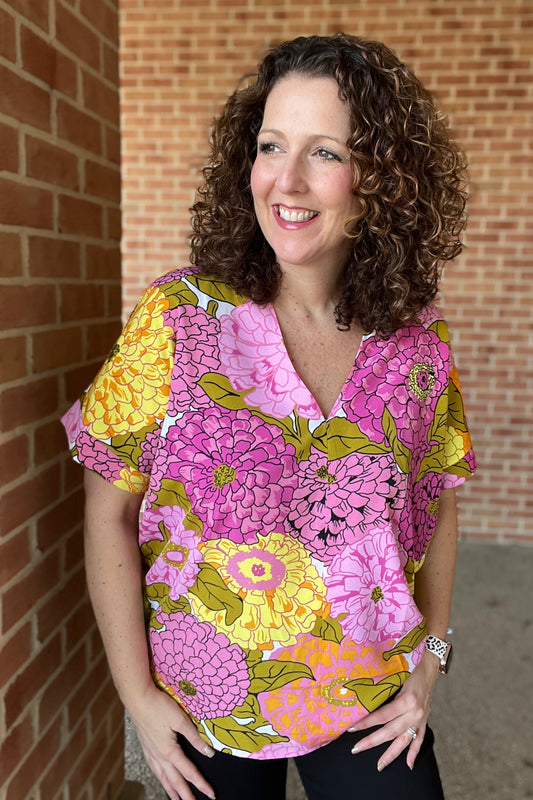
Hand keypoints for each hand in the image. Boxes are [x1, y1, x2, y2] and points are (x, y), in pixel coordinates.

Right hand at [127, 683, 215, 799]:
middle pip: (175, 781)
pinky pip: (154, 769)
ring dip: (171, 790)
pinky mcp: (146, 747)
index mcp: (169, 751)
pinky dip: (160, 778)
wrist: (138, 699)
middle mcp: (159, 756)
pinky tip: (161, 778)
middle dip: (186, 795)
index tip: (210, 794)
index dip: (201, 784)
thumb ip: (195, 737)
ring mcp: (151, 753)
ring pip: (163, 777)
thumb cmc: (158, 706)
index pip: (188, 772)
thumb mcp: (180, 720)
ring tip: (177, 799)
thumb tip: (208, 752)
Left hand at [348, 652, 439, 771]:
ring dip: (391, 754)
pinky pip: (420, 739)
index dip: (366, 723)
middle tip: (356, 749)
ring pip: (404, 740)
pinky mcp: (425, 720)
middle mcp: (414, 712)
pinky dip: (414, 753)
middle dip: (372, 741)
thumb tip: (364, 700)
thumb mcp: (396, 676)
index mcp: (406, 700)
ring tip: (380, 765)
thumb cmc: (410, 667)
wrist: (430, 666)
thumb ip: (384, 690)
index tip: (352, 728)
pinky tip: (408, 765)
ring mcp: (420, 719)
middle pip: (390, 732)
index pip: (382, 716)